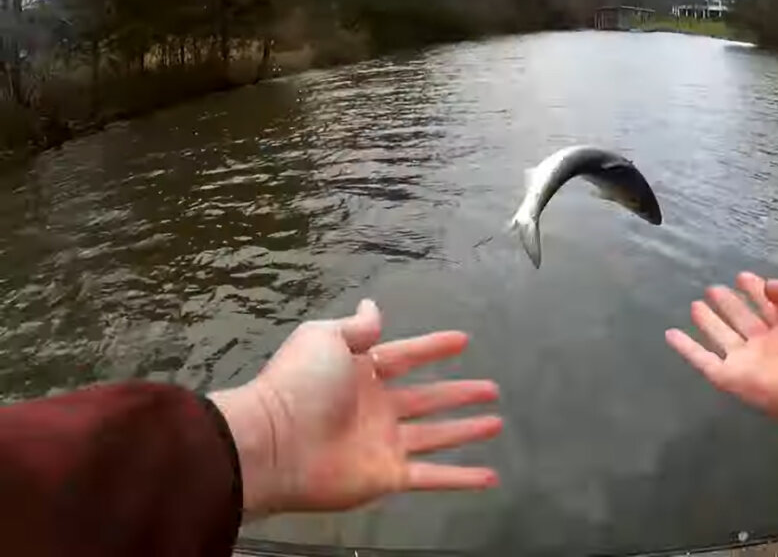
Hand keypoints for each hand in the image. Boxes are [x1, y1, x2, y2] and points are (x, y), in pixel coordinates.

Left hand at [210, 300, 502, 514]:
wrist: (273, 443)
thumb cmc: (299, 385)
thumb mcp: (325, 338)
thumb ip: (356, 327)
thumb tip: (372, 305)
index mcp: (361, 373)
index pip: (407, 356)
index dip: (434, 348)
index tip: (463, 340)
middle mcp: (375, 408)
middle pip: (428, 398)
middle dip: (459, 393)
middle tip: (492, 388)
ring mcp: (383, 444)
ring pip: (436, 436)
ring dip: (466, 431)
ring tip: (498, 422)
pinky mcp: (388, 476)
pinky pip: (432, 477)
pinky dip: (461, 478)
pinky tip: (490, 477)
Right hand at [666, 272, 777, 439]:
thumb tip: (766, 286)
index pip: (769, 306)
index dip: (756, 291)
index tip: (743, 276)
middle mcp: (768, 345)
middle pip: (743, 320)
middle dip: (729, 304)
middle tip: (713, 288)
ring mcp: (748, 361)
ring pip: (722, 337)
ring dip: (709, 321)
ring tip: (695, 304)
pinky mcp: (730, 377)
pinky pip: (703, 360)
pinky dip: (686, 348)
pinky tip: (670, 333)